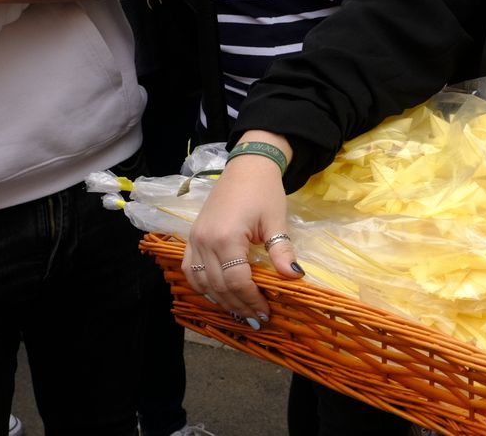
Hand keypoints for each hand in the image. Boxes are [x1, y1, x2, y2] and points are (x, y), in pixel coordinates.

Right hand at [182, 134, 303, 324]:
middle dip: (239, 306)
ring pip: (202, 282)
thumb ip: (281, 251)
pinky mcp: (192, 237)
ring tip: (241, 310)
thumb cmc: (265, 191)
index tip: (266, 313)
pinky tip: (218, 294)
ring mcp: (195, 240)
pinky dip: (202, 286)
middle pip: (220, 286)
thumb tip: (295, 277)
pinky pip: (190, 269)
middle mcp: (205, 242)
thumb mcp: (277, 221)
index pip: (237, 281)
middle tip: (257, 318)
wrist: (247, 166)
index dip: (252, 300)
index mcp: (227, 238)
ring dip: (221, 300)